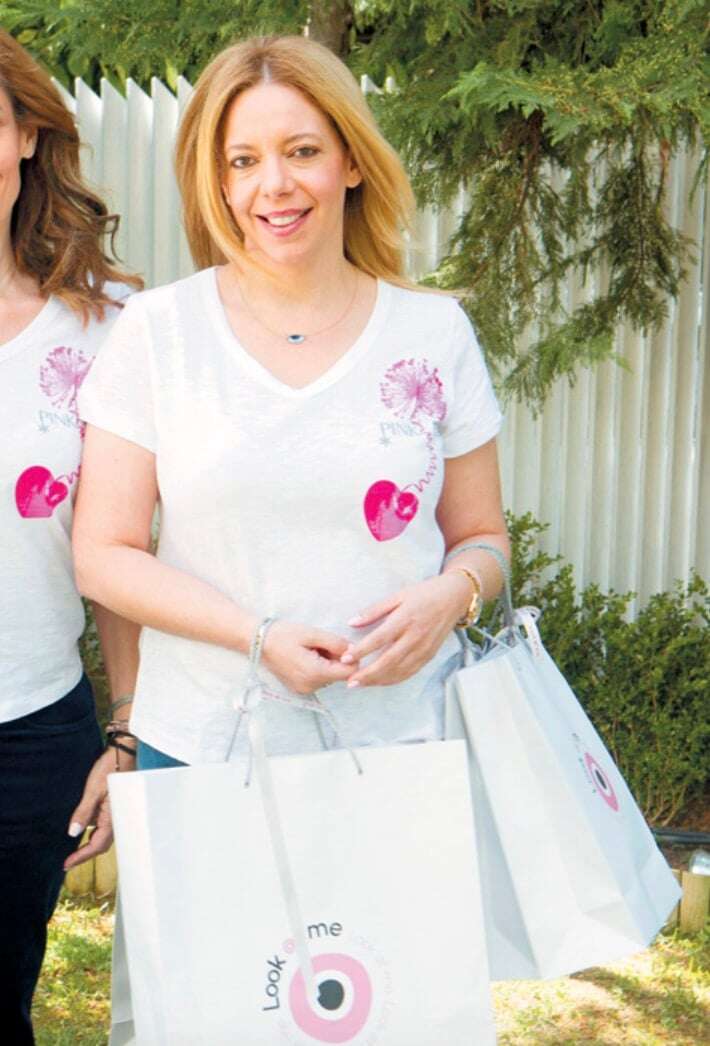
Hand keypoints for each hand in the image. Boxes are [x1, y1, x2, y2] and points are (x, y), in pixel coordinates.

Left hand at [63, 745, 134, 870]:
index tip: (67, 864)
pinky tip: (85, 825)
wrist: (124, 752)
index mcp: (113, 817)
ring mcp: (118, 812)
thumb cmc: (109, 768)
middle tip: (69, 860)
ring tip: (73, 846)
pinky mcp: (116, 806)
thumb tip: (73, 833)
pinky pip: (105, 824)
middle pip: (101, 844)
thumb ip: (83, 812)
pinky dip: (94, 829)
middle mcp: (118, 818)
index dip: (81, 856)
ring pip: (103, 834)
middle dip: (85, 854)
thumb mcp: (92, 790)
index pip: (96, 845)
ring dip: (90, 841)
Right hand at [261, 621, 357, 694]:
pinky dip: (318, 667)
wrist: (257, 642)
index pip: (348, 673)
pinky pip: (318, 679)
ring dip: (327, 662)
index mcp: (315, 673)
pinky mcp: (299, 689)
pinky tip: (305, 656)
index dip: (350, 658)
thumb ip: (336, 643)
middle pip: (339, 675)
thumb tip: (354, 651)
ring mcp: (304, 690)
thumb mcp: (312, 634)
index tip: (338, 644)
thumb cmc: (283, 635)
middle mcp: (311, 686)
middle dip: (336, 658)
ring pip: (329, 676)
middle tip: (319, 644)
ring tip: (310, 649)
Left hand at [339, 574, 469, 687]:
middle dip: (368, 674)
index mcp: (406, 619)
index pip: (379, 638)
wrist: (455, 598)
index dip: (362, 650)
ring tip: (360, 684)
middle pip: (389, 660)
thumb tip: (352, 622)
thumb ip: (374, 610)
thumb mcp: (398, 595)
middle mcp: (415, 636)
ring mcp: (424, 648)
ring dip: (378, 680)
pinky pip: (410, 672)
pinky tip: (380, 681)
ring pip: (399, 671)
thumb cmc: (424, 594)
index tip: (345, 658)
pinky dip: (394, 680)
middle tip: (350, 682)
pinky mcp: (429, 655)